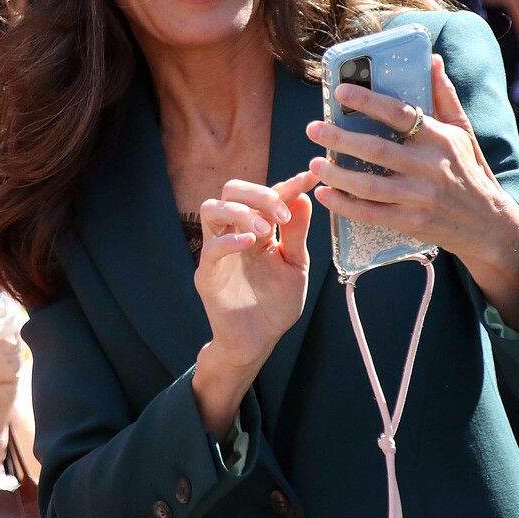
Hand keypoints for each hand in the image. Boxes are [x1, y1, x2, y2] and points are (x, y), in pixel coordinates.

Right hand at [194, 173, 317, 371]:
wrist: (259, 341)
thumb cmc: (275, 303)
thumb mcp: (295, 265)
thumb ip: (297, 234)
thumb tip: (304, 197)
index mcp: (258, 228)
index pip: (268, 196)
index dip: (290, 184)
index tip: (311, 176)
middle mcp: (234, 232)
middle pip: (231, 190)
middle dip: (258, 193)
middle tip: (282, 212)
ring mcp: (218, 252)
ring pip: (211, 209)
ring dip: (240, 210)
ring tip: (265, 228)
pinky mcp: (207, 274)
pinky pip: (211, 248)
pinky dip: (230, 239)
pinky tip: (252, 241)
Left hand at [306, 56, 518, 328]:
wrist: (488, 224)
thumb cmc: (470, 170)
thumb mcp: (462, 132)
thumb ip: (444, 96)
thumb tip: (433, 59)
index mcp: (439, 139)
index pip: (399, 114)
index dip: (368, 101)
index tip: (340, 91)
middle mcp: (429, 167)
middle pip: (376, 150)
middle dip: (339, 138)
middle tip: (312, 128)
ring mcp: (420, 198)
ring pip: (369, 185)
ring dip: (337, 174)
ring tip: (314, 163)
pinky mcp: (412, 223)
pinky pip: (371, 214)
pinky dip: (344, 205)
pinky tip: (324, 194)